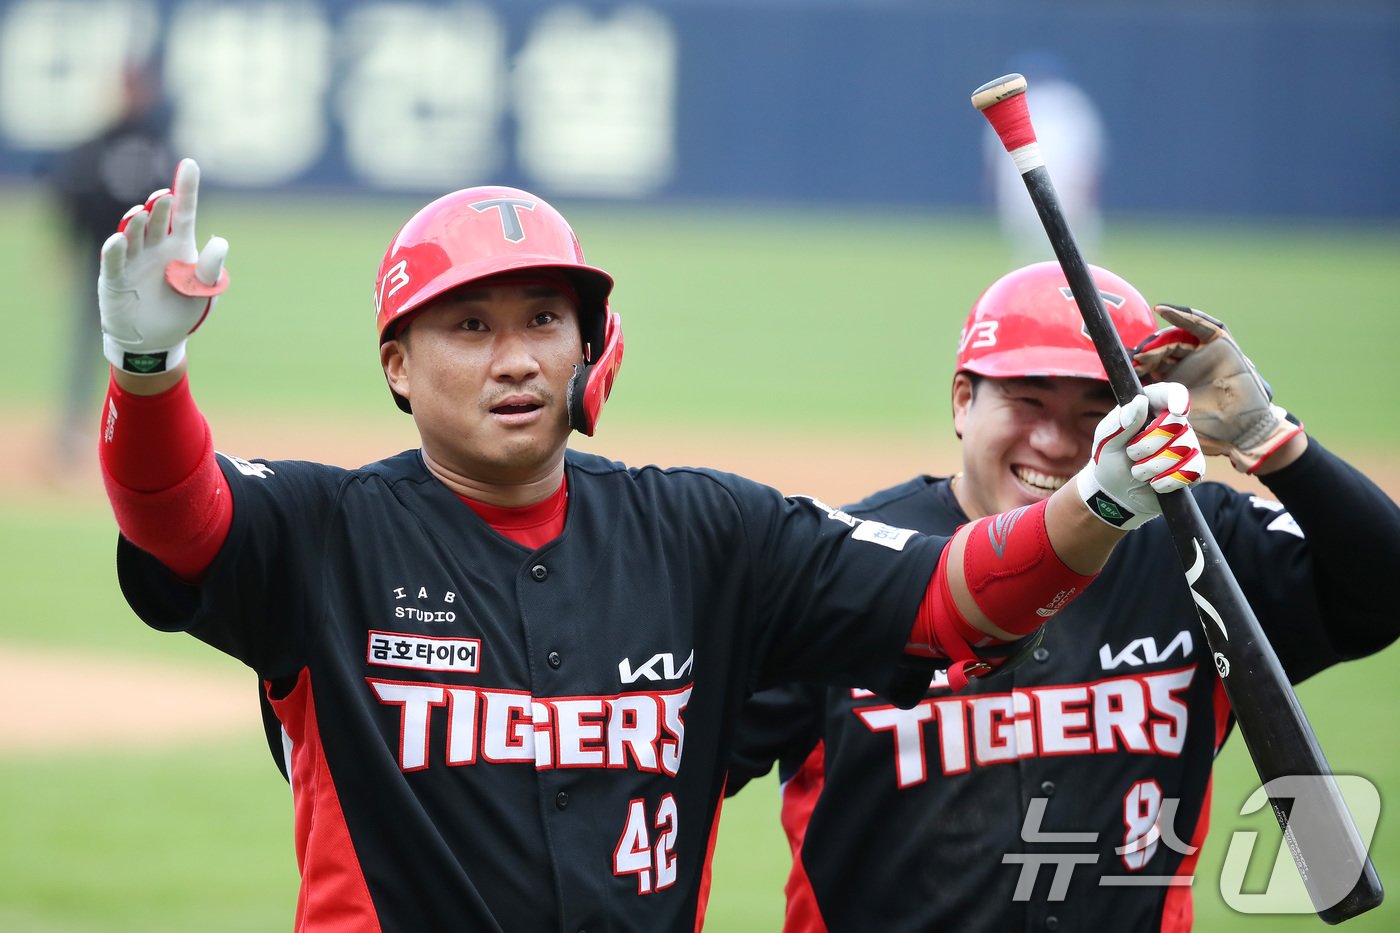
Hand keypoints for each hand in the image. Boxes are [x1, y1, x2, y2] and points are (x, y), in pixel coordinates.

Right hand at [99, 158, 228, 374]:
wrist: (157, 340)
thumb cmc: (182, 310)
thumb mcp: (204, 291)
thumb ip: (210, 268)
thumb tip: (220, 240)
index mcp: (180, 245)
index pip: (184, 212)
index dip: (186, 188)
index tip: (190, 163)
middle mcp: (155, 246)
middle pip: (157, 219)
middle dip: (159, 207)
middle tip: (163, 197)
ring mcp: (133, 259)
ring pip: (133, 234)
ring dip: (136, 223)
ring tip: (141, 213)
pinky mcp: (115, 278)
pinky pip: (113, 260)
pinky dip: (115, 249)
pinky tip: (119, 238)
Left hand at [1075, 382, 1205, 529]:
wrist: (1115, 493)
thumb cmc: (1110, 460)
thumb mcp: (1106, 440)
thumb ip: (1121, 422)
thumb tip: (1141, 401)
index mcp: (1150, 408)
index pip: (1171, 393)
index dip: (1178, 398)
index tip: (1177, 410)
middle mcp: (1173, 423)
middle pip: (1177, 424)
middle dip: (1148, 445)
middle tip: (1131, 454)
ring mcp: (1185, 445)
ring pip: (1183, 450)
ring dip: (1153, 466)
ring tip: (1138, 471)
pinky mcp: (1192, 468)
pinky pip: (1192, 470)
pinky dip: (1168, 480)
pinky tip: (1154, 483)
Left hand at [1133, 304, 1301, 472]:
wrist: (1243, 432)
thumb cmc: (1209, 430)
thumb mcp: (1172, 417)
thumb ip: (1154, 407)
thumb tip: (1128, 403)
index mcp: (1175, 382)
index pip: (1154, 365)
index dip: (1141, 364)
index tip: (1130, 368)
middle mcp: (1189, 366)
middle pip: (1164, 350)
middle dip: (1149, 353)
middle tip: (1138, 359)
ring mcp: (1205, 354)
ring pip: (1178, 338)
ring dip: (1160, 339)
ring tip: (1148, 347)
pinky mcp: (1221, 344)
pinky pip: (1200, 326)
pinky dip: (1183, 316)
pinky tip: (1162, 310)